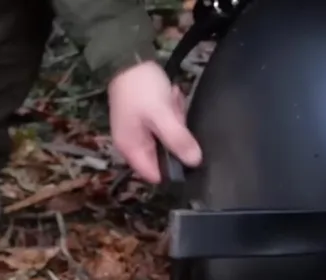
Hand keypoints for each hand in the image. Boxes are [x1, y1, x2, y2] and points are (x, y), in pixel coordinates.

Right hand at [107, 61, 201, 183]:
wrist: (130, 57)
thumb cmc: (141, 88)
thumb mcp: (162, 115)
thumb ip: (178, 140)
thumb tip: (195, 162)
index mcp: (132, 150)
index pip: (156, 176)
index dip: (174, 169)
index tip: (187, 151)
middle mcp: (134, 145)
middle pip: (165, 155)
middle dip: (176, 137)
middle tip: (175, 115)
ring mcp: (141, 131)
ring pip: (169, 138)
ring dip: (175, 121)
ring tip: (171, 101)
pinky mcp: (148, 119)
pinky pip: (167, 123)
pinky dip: (171, 111)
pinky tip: (170, 97)